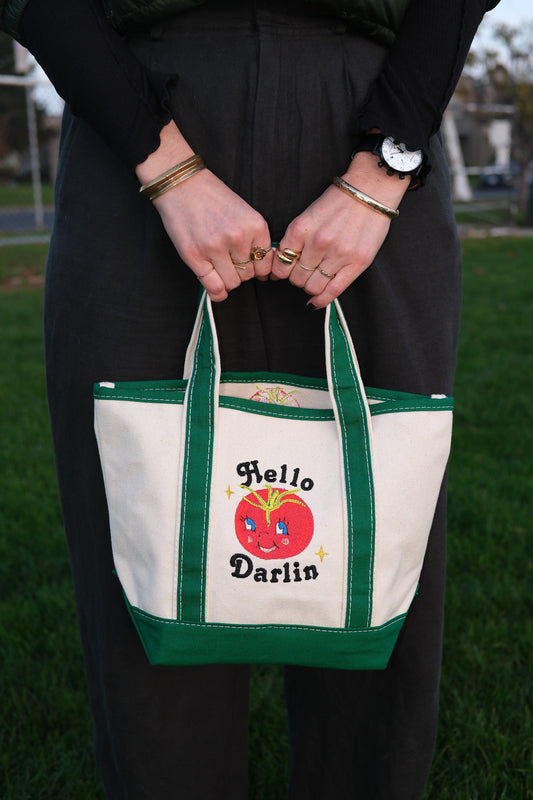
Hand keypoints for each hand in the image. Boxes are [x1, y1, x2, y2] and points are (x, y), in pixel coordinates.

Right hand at [136, 122, 273, 301]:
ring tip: (220, 267)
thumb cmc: (213, 198)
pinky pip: (214, 287)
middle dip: (241, 272)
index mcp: (255, 225)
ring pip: (232, 283)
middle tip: (230, 262)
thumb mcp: (244, 212)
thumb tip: (262, 271)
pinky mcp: (195, 256)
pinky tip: (217, 289)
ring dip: (228, 280)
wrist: (181, 184)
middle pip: (248, 275)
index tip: (250, 267)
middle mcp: (238, 238)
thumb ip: (254, 239)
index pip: (265, 264)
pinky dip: (217, 293)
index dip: (258, 269)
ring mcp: (215, 248)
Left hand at [273, 152, 409, 307]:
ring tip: (314, 279)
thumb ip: (295, 239)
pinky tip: (315, 302)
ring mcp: (339, 254)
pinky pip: (333, 291)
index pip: (281, 263)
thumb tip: (283, 263)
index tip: (283, 272)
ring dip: (309, 287)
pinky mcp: (357, 263)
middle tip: (303, 272)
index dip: (279, 271)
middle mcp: (318, 243)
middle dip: (296, 278)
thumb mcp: (308, 215)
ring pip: (312, 287)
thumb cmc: (338, 201)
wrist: (370, 190)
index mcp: (301, 229)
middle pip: (295, 278)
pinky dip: (321, 300)